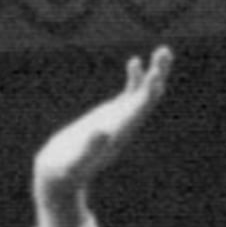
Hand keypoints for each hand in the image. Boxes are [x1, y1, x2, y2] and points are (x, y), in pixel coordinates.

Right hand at [29, 46, 173, 226]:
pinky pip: (129, 94)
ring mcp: (120, 119)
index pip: (140, 110)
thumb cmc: (65, 171)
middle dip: (157, 75)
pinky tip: (135, 62)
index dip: (149, 92)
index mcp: (120, 133)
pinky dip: (134, 78)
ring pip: (143, 93)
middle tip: (165, 51)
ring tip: (164, 51)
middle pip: (148, 97)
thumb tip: (102, 133)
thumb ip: (89, 150)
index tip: (155, 74)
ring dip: (153, 73)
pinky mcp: (111, 115)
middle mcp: (125, 125)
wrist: (60, 176)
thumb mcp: (75, 163)